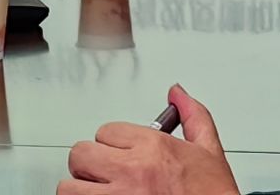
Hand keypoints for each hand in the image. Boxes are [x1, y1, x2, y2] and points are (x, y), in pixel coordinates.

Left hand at [61, 86, 241, 194]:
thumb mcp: (209, 152)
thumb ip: (193, 116)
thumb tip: (178, 94)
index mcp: (153, 148)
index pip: (106, 131)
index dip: (113, 143)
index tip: (122, 154)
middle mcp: (132, 171)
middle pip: (81, 154)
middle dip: (90, 164)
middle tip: (104, 174)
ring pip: (70, 187)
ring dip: (81, 189)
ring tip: (97, 192)